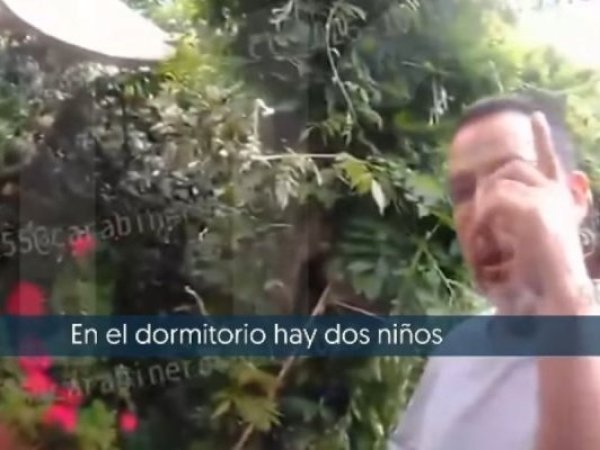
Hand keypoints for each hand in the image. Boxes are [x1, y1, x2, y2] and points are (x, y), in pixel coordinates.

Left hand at [472, 112, 589, 311]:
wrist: (558, 292)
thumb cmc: (544, 270)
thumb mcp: (537, 235)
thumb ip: (529, 211)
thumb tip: (535, 183)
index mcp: (558, 198)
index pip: (550, 161)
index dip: (542, 139)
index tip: (535, 115)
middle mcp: (556, 193)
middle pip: (511, 168)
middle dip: (489, 188)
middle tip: (480, 219)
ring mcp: (547, 199)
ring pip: (498, 183)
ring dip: (482, 209)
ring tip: (481, 236)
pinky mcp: (535, 210)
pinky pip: (494, 201)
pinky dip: (481, 219)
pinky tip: (482, 238)